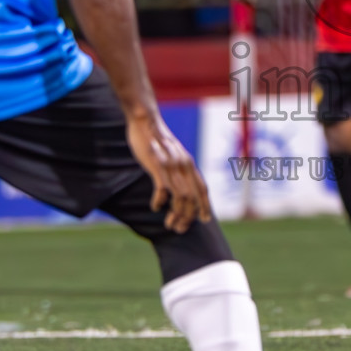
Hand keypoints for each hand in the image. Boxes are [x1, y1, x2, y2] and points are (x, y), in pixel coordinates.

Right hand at [127, 113, 210, 233]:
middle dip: (189, 217)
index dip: (205, 206)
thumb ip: (177, 167)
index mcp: (189, 164)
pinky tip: (155, 207)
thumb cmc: (156, 139)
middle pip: (193, 198)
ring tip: (169, 225)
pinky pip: (163, 190)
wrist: (145, 120)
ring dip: (176, 215)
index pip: (202, 189)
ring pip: (180, 198)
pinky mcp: (158, 165)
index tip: (205, 220)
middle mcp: (184, 166)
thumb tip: (178, 183)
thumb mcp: (171, 154)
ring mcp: (172, 166)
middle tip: (179, 229)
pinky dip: (160, 202)